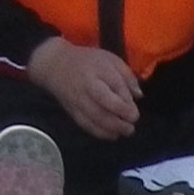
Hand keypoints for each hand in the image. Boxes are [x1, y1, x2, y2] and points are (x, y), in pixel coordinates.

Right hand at [26, 38, 140, 141]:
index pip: (115, 87)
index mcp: (97, 71)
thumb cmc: (87, 61)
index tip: (134, 111)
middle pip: (103, 106)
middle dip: (120, 118)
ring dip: (113, 128)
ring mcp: (78, 101)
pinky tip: (112, 135)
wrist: (55, 65)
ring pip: (95, 119)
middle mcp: (86, 88)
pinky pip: (86, 125)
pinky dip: (100, 133)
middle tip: (132, 123)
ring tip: (126, 131)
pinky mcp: (72, 111)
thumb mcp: (110, 59)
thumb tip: (139, 96)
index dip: (126, 102)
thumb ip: (127, 76)